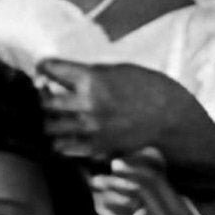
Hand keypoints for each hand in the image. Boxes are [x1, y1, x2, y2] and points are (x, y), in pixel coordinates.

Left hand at [38, 58, 214, 174]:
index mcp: (92, 79)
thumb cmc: (152, 90)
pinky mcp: (97, 147)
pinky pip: (64, 147)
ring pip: (49, 127)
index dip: (44, 67)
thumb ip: (92, 73)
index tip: (44, 68)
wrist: (172, 121)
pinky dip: (61, 141)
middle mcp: (87, 104)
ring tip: (55, 116)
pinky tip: (66, 135)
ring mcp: (91, 129)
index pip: (50, 69)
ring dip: (49, 120)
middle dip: (41, 96)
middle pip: (44, 101)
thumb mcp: (121, 70)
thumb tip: (67, 75)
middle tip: (45, 94)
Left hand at [93, 153, 198, 214]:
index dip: (142, 168)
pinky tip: (98, 204)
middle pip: (149, 185)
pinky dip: (107, 205)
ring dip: (112, 186)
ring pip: (133, 197)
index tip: (125, 165)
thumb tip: (141, 190)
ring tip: (98, 184)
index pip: (165, 184)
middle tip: (108, 170)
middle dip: (125, 173)